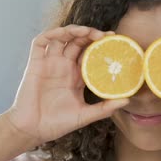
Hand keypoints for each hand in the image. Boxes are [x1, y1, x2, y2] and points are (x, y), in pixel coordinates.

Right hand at [5, 25, 128, 145]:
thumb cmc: (57, 124)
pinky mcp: (35, 64)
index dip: (101, 44)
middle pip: (78, 42)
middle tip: (104, 36)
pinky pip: (41, 43)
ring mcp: (49, 63)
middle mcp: (63, 66)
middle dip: (90, 35)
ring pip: (61, 38)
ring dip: (73, 30)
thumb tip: (127, 100)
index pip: (90, 53)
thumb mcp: (85, 116)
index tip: (115, 40)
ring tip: (87, 32)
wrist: (32, 130)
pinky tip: (63, 33)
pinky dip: (51, 34)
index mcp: (76, 76)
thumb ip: (104, 108)